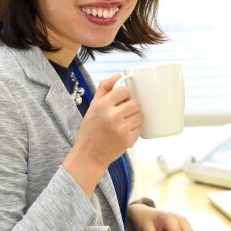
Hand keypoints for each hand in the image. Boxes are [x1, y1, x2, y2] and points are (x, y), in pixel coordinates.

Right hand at [63, 74, 142, 196]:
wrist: (89, 155)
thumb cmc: (90, 131)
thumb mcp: (92, 107)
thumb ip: (104, 89)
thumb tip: (118, 75)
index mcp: (102, 106)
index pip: (124, 91)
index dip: (124, 95)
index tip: (120, 100)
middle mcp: (112, 116)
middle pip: (135, 103)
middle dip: (131, 106)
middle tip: (123, 112)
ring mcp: (121, 129)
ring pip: (140, 115)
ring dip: (135, 116)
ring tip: (124, 121)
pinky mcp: (128, 139)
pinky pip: (140, 127)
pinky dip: (135, 128)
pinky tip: (125, 130)